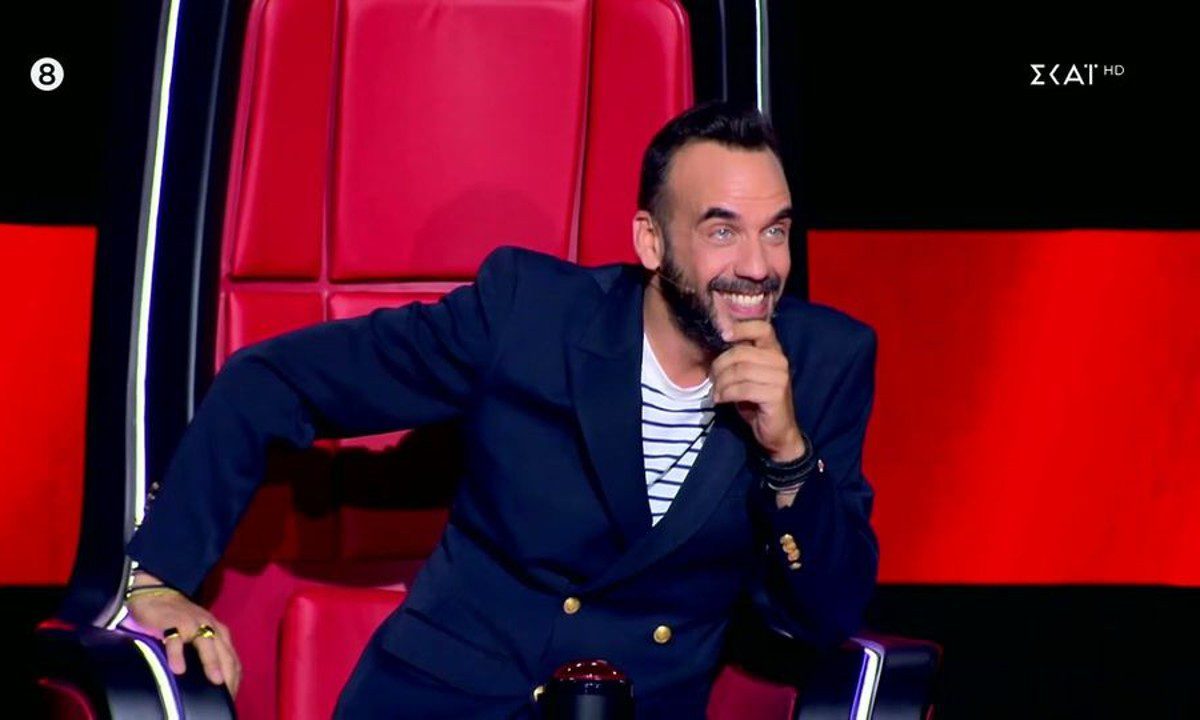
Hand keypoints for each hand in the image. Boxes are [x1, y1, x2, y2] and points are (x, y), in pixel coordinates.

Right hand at [125, 571, 240, 696]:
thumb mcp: (200, 634)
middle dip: (229, 673)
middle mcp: (210, 626)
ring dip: (211, 662)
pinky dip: (178, 655)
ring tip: (215, 682)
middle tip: (228, 695)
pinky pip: (175, 640)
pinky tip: (178, 669)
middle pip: (224, 652)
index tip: (231, 697)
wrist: (158, 594)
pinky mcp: (172, 622)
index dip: (234, 678)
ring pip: (206, 644)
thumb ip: (209, 652)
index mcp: (219, 631)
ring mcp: (192, 623)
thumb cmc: (180, 619)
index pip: (232, 658)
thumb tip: (214, 681)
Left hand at [711, 320, 806, 462]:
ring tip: (717, 392)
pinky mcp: (776, 394)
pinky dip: (727, 394)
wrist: (777, 432)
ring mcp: (780, 377)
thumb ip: (739, 359)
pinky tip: (721, 400)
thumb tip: (717, 345)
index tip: (723, 335)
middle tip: (712, 379)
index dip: (741, 328)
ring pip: (739, 371)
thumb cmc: (758, 402)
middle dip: (720, 366)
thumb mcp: (747, 376)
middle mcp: (780, 361)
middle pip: (741, 353)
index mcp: (774, 351)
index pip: (762, 328)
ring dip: (721, 383)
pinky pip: (743, 389)